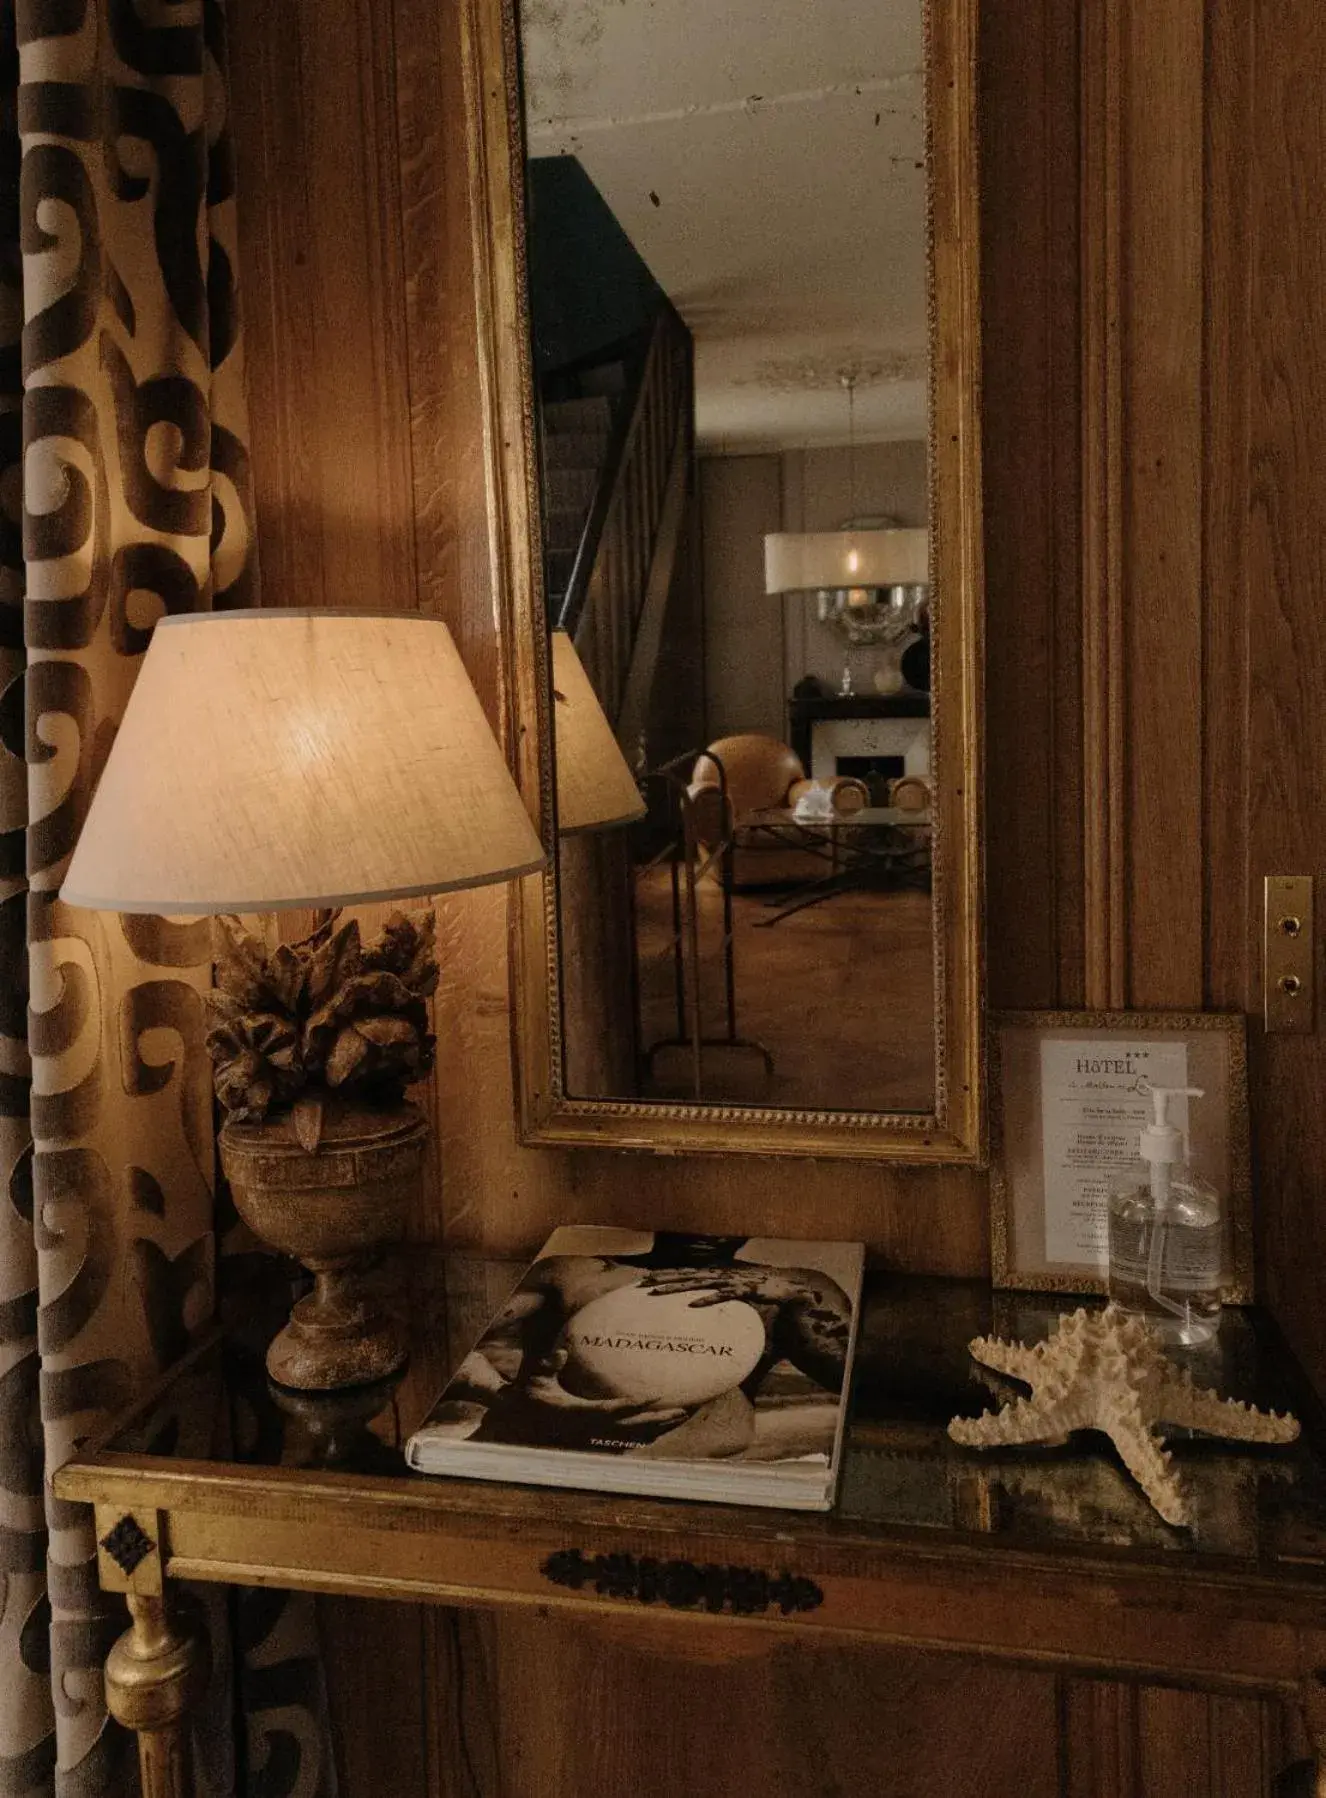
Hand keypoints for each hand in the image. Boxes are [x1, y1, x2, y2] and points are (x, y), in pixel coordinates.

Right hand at [520, 1351, 686, 1426]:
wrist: (524, 1420)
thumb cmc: (532, 1393)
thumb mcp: (536, 1377)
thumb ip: (548, 1365)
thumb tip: (561, 1352)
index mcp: (578, 1414)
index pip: (610, 1411)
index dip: (632, 1406)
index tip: (652, 1398)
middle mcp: (591, 1429)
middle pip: (631, 1427)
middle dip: (657, 1420)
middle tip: (683, 1411)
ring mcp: (595, 1436)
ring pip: (633, 1435)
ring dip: (657, 1427)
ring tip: (681, 1417)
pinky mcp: (598, 1439)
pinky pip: (627, 1439)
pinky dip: (645, 1434)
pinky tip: (662, 1428)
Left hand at [639, 1266, 807, 1307]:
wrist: (787, 1287)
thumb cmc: (760, 1290)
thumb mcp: (737, 1290)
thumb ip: (722, 1293)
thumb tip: (706, 1304)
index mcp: (716, 1273)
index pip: (686, 1272)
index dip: (666, 1274)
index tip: (646, 1279)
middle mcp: (719, 1274)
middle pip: (685, 1275)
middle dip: (663, 1278)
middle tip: (642, 1284)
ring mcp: (730, 1281)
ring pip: (697, 1283)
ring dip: (676, 1288)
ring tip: (658, 1292)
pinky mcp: (743, 1290)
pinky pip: (722, 1296)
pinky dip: (707, 1300)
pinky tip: (693, 1306)